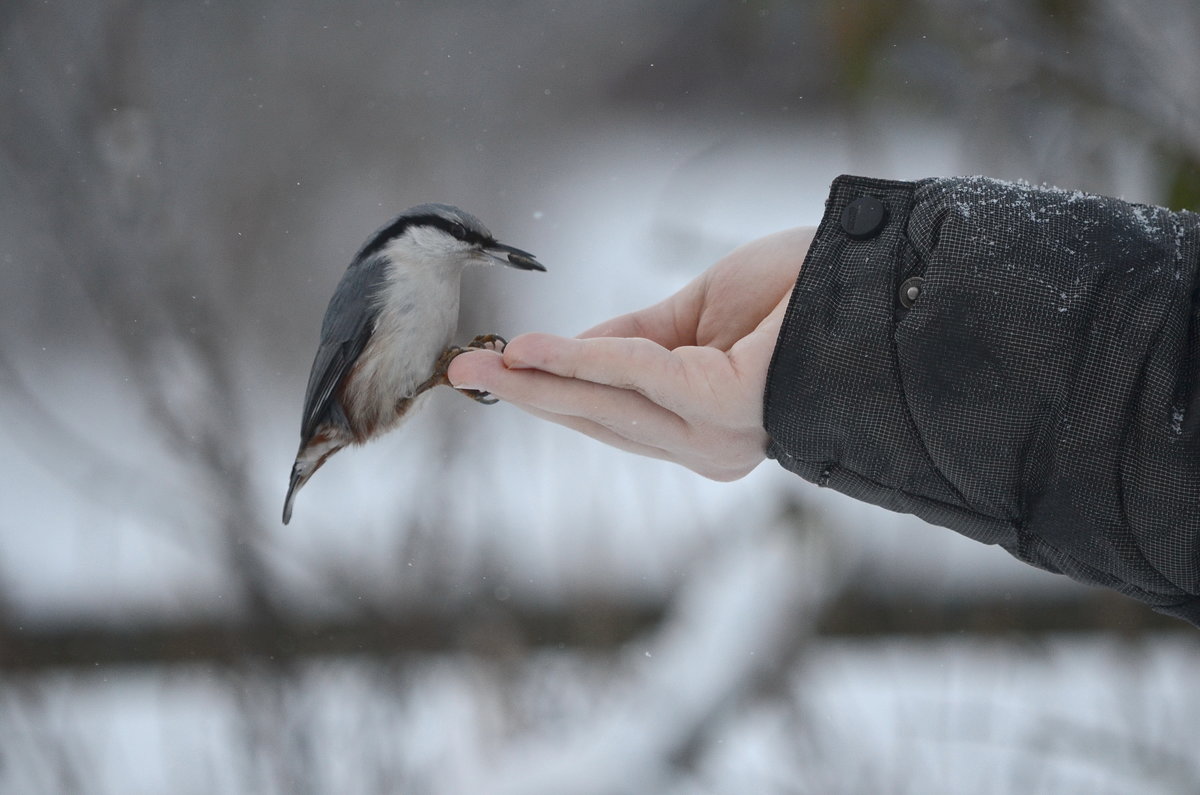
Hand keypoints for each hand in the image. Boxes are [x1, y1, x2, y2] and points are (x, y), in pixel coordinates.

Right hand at [447, 226, 814, 479]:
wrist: (879, 275)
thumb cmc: (800, 290)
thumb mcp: (696, 310)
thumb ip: (635, 335)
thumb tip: (570, 348)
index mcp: (701, 424)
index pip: (612, 412)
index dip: (553, 388)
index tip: (498, 369)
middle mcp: (706, 444)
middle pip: (598, 419)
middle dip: (527, 395)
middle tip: (462, 375)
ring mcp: (715, 433)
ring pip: (607, 404)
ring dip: (536, 383)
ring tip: (478, 368)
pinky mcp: (724, 406)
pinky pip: (636, 376)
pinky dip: (580, 359)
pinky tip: (530, 352)